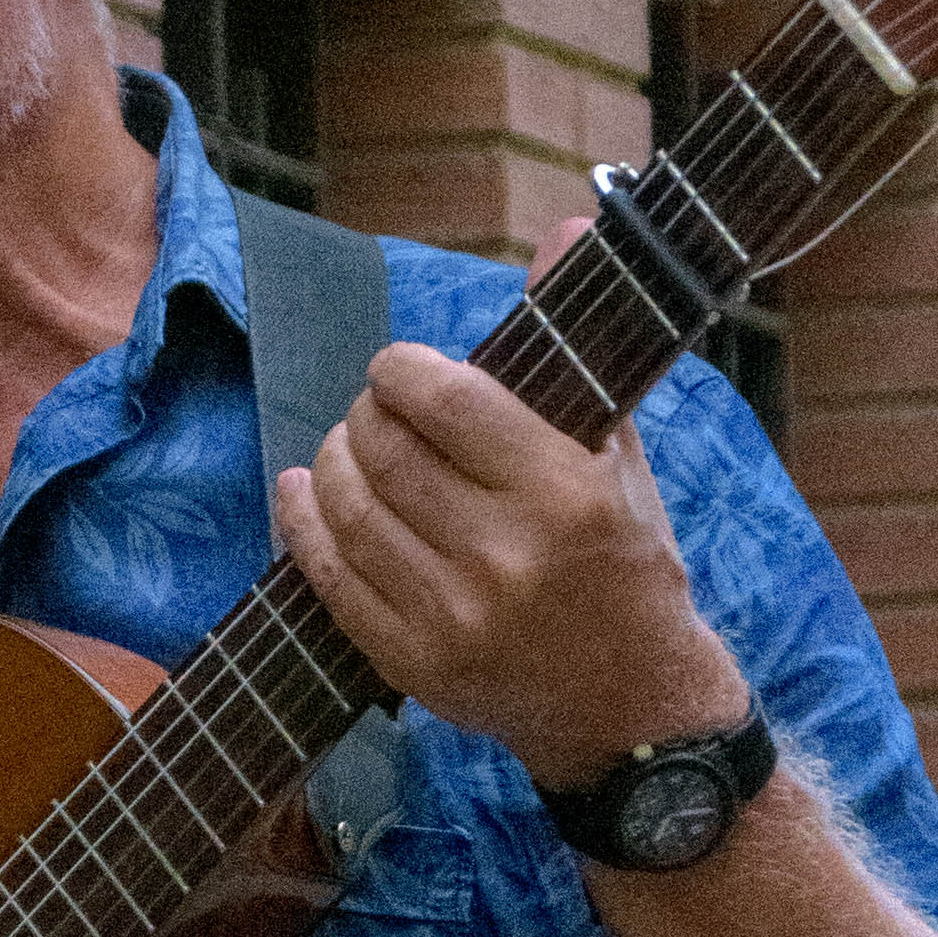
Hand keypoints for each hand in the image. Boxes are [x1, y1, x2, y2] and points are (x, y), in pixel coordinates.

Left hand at [275, 336, 747, 783]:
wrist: (632, 712)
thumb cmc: (627, 565)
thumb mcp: (617, 456)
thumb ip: (577, 348)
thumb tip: (570, 224)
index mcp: (563, 493)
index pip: (442, 398)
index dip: (401, 369)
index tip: (401, 369)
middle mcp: (506, 555)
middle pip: (383, 447)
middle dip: (367, 411)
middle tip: (378, 409)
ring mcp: (454, 617)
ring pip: (348, 507)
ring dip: (333, 460)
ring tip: (350, 447)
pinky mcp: (414, 666)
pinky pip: (328, 578)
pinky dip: (305, 525)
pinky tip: (306, 495)